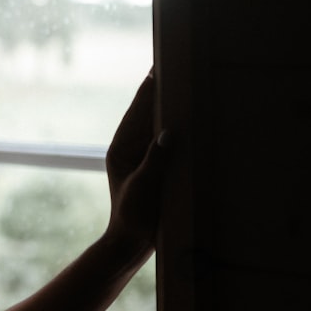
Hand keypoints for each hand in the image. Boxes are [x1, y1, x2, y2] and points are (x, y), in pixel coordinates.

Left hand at [104, 69, 168, 247]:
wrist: (130, 242)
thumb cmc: (133, 216)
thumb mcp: (144, 187)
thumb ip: (155, 160)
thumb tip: (168, 132)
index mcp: (121, 148)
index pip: (136, 112)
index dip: (147, 89)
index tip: (158, 67)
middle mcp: (130, 147)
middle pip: (146, 113)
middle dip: (159, 93)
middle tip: (174, 67)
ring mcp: (142, 156)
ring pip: (156, 125)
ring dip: (169, 108)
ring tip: (183, 86)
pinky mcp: (154, 166)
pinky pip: (165, 141)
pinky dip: (176, 128)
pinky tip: (189, 120)